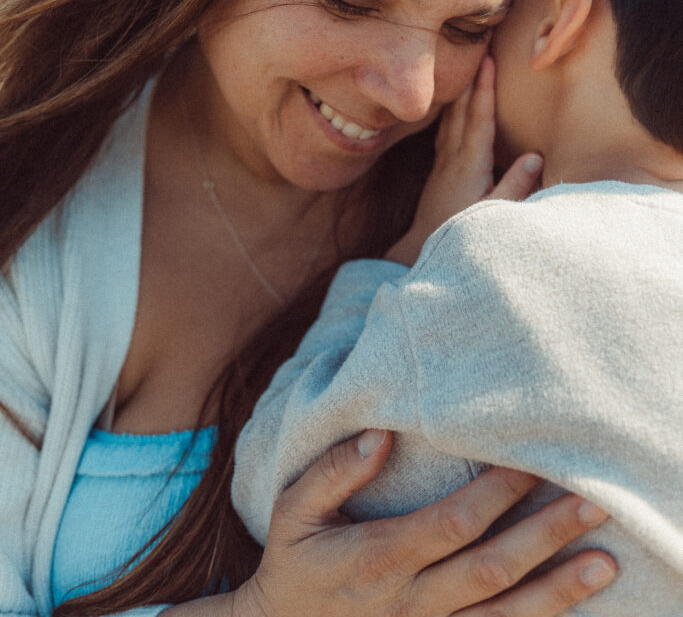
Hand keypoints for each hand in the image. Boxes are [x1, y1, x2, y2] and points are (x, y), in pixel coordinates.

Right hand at [229, 429, 615, 616]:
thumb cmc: (293, 562)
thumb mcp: (294, 510)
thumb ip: (335, 471)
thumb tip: (382, 434)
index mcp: (379, 558)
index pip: (451, 525)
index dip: (496, 496)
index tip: (533, 461)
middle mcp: (411, 601)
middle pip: (490, 569)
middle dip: (545, 536)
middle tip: (593, 503)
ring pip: (502, 615)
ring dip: (557, 591)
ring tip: (604, 563)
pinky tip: (568, 607)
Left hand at [386, 56, 542, 265]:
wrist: (420, 249)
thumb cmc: (461, 232)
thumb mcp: (493, 214)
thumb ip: (515, 185)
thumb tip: (535, 155)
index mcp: (469, 164)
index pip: (479, 119)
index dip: (485, 90)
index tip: (488, 62)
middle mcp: (453, 157)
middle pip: (463, 110)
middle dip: (472, 79)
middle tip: (479, 49)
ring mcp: (443, 162)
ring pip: (452, 118)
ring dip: (461, 92)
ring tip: (469, 68)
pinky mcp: (439, 169)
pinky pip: (446, 130)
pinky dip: (452, 112)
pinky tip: (454, 105)